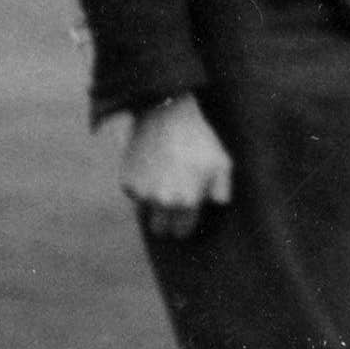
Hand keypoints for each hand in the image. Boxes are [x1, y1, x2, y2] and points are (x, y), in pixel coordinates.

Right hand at [122, 95, 232, 239]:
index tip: (186, 219)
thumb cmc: (199, 140)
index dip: (185, 226)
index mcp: (187, 201)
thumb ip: (222, 190)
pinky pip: (135, 193)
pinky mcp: (126, 182)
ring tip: (165, 178)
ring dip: (154, 202)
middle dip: (167, 221)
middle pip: (160, 229)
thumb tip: (218, 206)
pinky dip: (142, 187)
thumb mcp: (222, 163)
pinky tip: (152, 167)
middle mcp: (161, 202)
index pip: (182, 231)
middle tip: (174, 205)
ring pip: (146, 211)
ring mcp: (141, 193)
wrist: (166, 117)